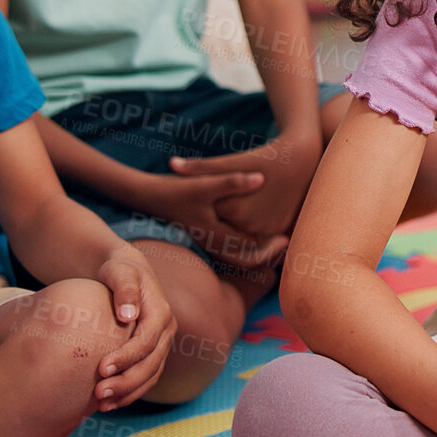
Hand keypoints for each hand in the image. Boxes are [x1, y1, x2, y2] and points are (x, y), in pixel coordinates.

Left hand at [91, 246, 175, 410]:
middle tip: (98, 394)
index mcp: (161, 312)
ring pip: (151, 374)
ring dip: (128, 392)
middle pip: (152, 363)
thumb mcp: (120, 271)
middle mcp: (167, 330)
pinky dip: (130, 392)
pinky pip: (146, 377)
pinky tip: (109, 402)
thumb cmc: (118, 271)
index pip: (147, 340)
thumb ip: (125, 288)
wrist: (125, 273)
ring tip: (101, 405)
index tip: (101, 369)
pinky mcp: (152, 352)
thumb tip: (128, 315)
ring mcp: (162, 343)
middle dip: (127, 382)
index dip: (127, 357)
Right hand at [131, 168, 287, 268]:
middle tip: (289, 242)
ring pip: (239, 253)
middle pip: (246, 258)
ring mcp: (208, 240)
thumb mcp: (205, 183)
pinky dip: (248, 242)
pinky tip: (262, 230)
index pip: (247, 252)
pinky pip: (231, 245)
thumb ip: (233, 182)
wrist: (147, 195)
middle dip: (268, 253)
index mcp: (213, 236)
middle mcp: (211, 243)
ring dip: (259, 248)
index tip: (288, 238)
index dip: (270, 247)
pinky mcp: (206, 233)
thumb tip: (262, 178)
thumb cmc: (176, 188)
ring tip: (281, 237)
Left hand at [170, 131, 322, 240]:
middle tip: (208, 219)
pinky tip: (250, 220)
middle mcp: (249, 225)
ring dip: (236, 233)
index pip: (208, 220)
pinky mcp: (281, 231)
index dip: (201, 216)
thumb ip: (200, 167)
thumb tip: (171, 164)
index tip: (194, 212)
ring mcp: (266, 231)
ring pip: (244, 237)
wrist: (302, 159)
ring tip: (230, 221)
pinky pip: (261, 237)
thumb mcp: (231, 161)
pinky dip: (254, 232)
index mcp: (232, 210)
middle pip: (225, 232)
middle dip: (218, 227)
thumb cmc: (263, 157)